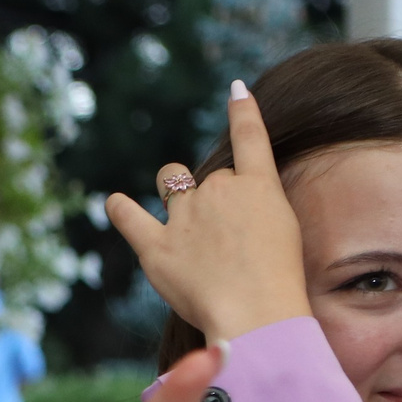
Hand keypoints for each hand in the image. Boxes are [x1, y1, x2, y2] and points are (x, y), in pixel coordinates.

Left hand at [104, 83, 310, 343]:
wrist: (256, 311)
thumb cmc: (279, 281)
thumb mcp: (285, 233)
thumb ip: (258, 210)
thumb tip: (234, 211)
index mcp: (258, 186)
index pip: (250, 136)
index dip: (243, 110)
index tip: (235, 91)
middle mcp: (219, 190)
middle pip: (212, 179)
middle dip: (216, 200)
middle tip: (226, 241)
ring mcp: (184, 215)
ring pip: (172, 182)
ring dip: (174, 189)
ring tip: (183, 220)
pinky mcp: (156, 246)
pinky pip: (129, 216)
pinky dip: (121, 209)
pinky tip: (115, 204)